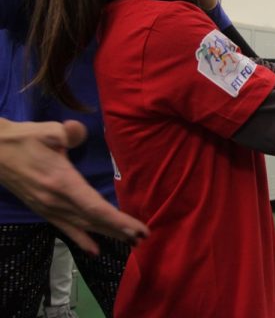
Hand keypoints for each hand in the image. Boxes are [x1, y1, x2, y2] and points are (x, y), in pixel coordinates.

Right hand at [0, 118, 149, 254]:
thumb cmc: (25, 139)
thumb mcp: (49, 131)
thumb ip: (69, 132)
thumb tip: (79, 132)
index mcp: (62, 182)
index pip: (95, 207)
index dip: (118, 220)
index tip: (138, 228)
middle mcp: (56, 201)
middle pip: (93, 220)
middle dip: (120, 230)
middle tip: (143, 237)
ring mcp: (48, 208)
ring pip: (83, 226)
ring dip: (107, 234)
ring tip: (130, 242)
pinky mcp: (42, 210)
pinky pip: (66, 228)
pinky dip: (82, 239)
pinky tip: (95, 250)